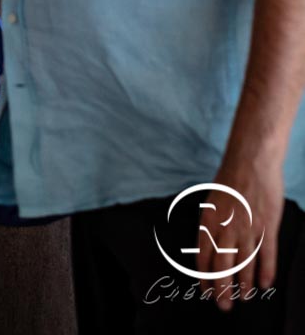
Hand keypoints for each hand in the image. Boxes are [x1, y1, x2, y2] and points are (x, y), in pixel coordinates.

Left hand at [196, 158, 284, 308]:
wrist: (250, 163)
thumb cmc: (228, 181)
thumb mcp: (210, 203)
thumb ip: (211, 226)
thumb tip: (210, 246)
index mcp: (207, 223)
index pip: (203, 258)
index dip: (204, 278)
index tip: (206, 291)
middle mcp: (226, 229)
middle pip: (222, 267)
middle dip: (222, 290)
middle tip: (223, 306)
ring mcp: (247, 229)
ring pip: (244, 264)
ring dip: (243, 285)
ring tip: (243, 298)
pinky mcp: (267, 227)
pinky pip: (266, 254)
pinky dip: (265, 272)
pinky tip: (263, 285)